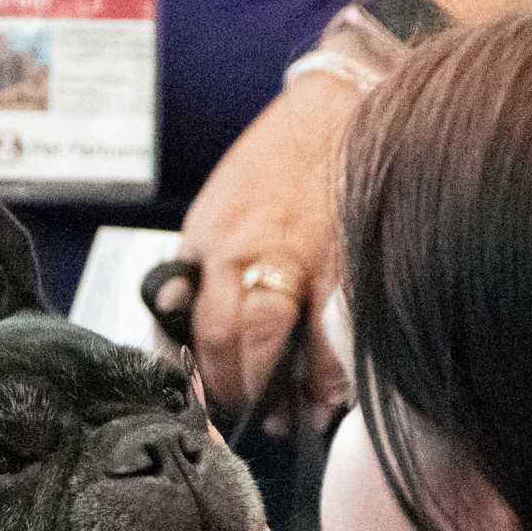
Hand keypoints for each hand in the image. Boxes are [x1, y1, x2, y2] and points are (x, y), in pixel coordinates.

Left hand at [168, 75, 359, 429]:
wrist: (334, 108)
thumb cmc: (271, 166)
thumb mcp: (211, 212)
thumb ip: (192, 271)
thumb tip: (171, 322)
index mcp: (218, 242)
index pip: (207, 331)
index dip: (213, 379)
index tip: (220, 404)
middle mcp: (262, 252)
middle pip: (246, 343)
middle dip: (250, 392)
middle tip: (257, 422)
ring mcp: (315, 258)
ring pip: (302, 345)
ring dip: (299, 396)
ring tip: (299, 420)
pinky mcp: (360, 260)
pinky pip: (351, 330)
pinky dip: (345, 370)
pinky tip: (341, 395)